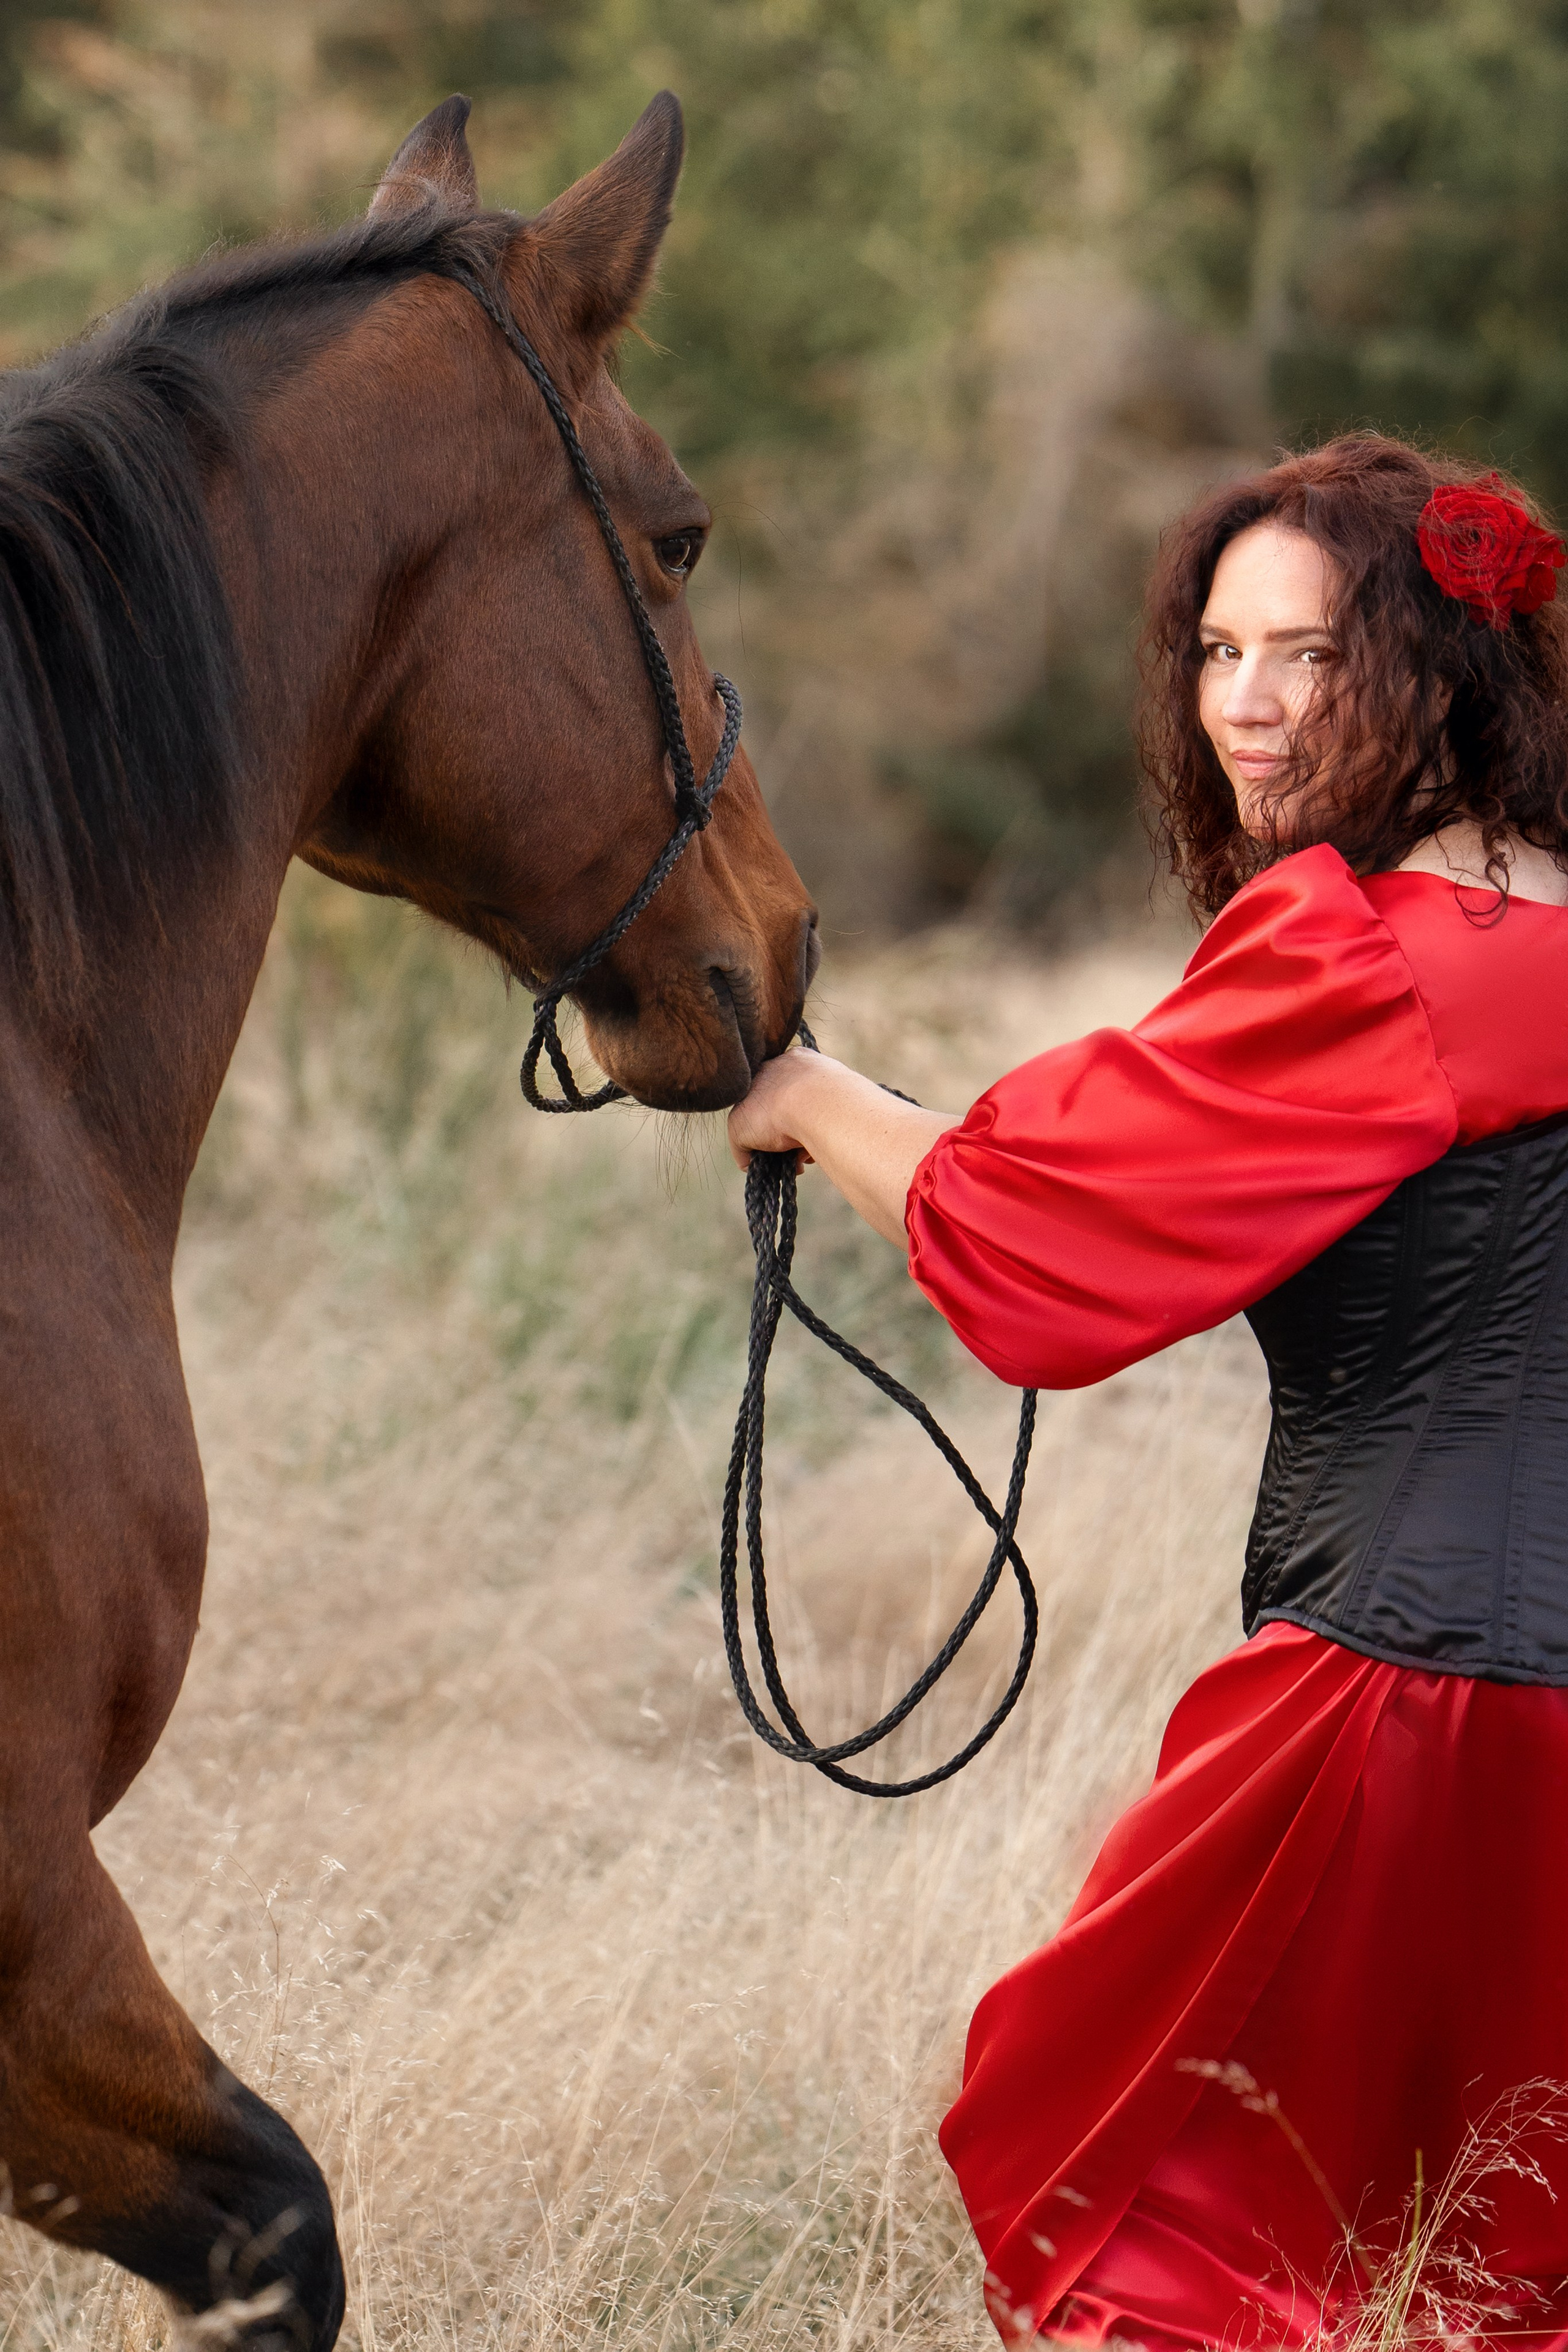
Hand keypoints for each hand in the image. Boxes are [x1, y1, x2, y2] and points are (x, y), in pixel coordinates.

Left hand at [728, 1047, 962, 1249]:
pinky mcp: (739, 1121)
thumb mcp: (865, 1107)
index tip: (818, 1132)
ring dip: (779, 1148)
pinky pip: (742, 1148)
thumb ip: (866, 1118)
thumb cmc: (856, 1108)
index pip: (800, 1088)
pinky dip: (756, 1161)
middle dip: (791, 1130)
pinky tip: (780, 1165)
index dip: (811, 1114)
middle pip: (776, 1107)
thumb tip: (907, 1146)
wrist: (823, 1105)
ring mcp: (754, 1096)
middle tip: (805, 1152)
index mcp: (805, 1061)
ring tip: (800, 1160)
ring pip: (762, 1128)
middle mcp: (775, 1072)